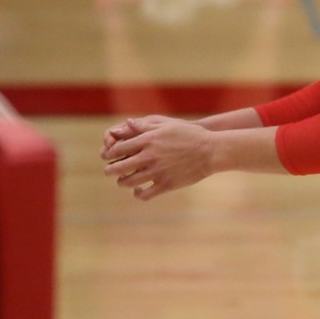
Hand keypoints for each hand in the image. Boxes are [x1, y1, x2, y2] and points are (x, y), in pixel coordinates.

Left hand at [100, 115, 218, 200]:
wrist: (211, 151)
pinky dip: (137, 194)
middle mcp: (150, 156)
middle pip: (119, 168)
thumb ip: (146, 125)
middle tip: (109, 171)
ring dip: (122, 182)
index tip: (108, 156)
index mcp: (149, 140)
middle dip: (110, 170)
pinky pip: (144, 194)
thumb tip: (126, 124)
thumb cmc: (190, 135)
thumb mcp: (168, 125)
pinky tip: (138, 190)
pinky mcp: (165, 184)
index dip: (109, 154)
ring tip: (123, 181)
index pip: (118, 149)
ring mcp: (157, 171)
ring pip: (129, 182)